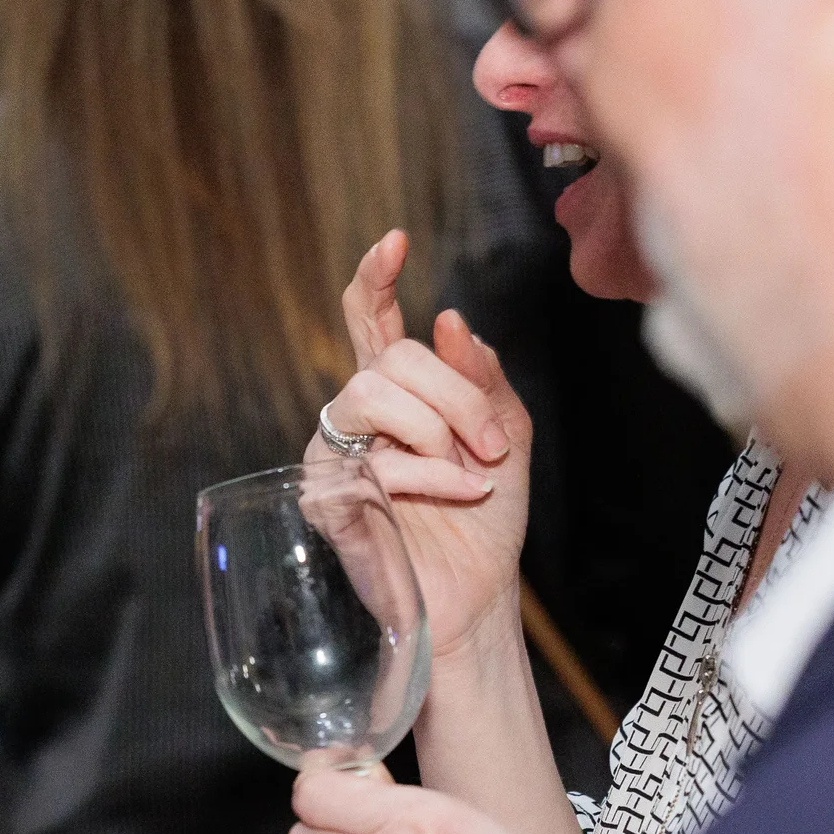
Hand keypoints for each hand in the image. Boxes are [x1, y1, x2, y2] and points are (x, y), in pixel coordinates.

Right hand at [308, 231, 533, 666]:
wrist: (478, 592)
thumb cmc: (487, 518)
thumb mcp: (507, 433)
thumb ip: (483, 377)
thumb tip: (449, 321)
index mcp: (400, 391)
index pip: (371, 319)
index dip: (374, 277)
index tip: (395, 241)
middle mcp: (360, 412)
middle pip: (391, 356)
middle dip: (456, 394)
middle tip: (493, 442)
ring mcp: (336, 450)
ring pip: (374, 393)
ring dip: (440, 427)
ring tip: (473, 467)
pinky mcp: (325, 493)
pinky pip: (379, 458)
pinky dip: (435, 474)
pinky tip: (465, 492)